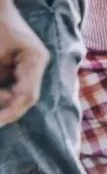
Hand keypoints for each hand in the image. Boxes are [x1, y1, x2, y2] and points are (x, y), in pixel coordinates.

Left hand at [0, 2, 48, 125]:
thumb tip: (2, 103)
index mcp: (35, 60)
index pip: (28, 97)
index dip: (10, 113)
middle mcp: (36, 63)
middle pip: (23, 97)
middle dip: (4, 106)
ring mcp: (28, 63)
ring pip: (15, 92)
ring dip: (2, 96)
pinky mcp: (17, 62)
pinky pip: (10, 83)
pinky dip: (2, 89)